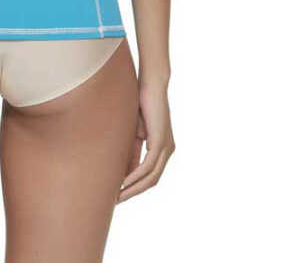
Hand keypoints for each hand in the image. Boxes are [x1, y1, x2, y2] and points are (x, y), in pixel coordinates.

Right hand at [118, 82, 174, 201]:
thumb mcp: (134, 131)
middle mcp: (168, 150)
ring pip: (151, 177)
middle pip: (152, 181)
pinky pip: (148, 166)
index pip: (150, 175)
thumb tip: (122, 169)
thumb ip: (132, 149)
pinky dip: (135, 176)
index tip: (119, 194)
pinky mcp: (160, 142)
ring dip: (133, 188)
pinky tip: (124, 182)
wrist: (151, 84)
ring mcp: (166, 147)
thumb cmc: (142, 103)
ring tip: (118, 196)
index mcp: (163, 148)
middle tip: (117, 201)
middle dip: (134, 192)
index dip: (135, 186)